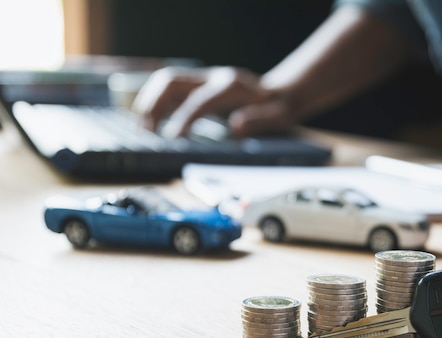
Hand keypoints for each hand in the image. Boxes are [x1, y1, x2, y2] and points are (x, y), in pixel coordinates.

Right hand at [132, 66, 295, 137]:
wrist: (281, 93)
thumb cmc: (278, 109)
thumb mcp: (277, 117)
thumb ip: (259, 121)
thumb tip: (236, 126)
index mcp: (231, 87)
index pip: (198, 101)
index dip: (182, 120)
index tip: (171, 139)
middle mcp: (214, 77)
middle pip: (172, 82)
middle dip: (154, 105)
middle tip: (147, 133)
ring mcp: (205, 79)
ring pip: (166, 82)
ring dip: (150, 102)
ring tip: (145, 129)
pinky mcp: (199, 84)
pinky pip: (170, 88)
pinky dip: (157, 102)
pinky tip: (153, 122)